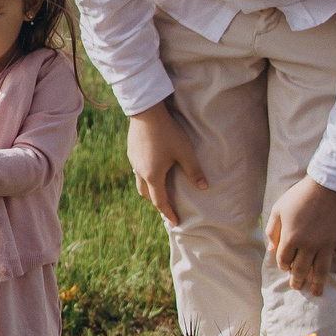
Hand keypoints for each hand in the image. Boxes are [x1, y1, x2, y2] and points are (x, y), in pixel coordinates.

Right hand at [126, 103, 207, 225]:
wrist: (146, 113)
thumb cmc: (167, 133)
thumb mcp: (185, 152)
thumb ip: (194, 171)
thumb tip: (204, 187)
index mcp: (153, 176)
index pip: (161, 201)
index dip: (169, 213)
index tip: (175, 222)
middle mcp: (141, 172)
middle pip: (147, 195)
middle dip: (158, 202)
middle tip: (168, 207)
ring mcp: (134, 162)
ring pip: (140, 183)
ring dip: (150, 190)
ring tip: (160, 189)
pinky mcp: (131, 153)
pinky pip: (138, 171)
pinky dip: (146, 176)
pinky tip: (153, 168)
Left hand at [266, 177, 335, 295]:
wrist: (329, 185)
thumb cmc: (300, 195)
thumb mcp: (279, 209)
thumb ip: (273, 230)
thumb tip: (272, 248)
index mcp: (291, 238)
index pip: (284, 260)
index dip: (283, 265)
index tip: (286, 267)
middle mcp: (309, 245)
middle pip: (301, 269)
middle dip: (298, 280)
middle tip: (297, 287)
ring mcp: (327, 244)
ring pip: (322, 271)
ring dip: (318, 284)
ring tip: (316, 293)